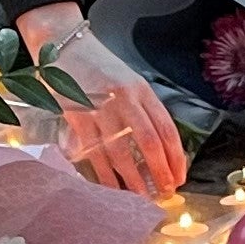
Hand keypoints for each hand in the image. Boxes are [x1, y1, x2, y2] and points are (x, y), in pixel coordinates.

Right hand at [21, 6, 185, 197]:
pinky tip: (112, 188)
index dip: (176, 157)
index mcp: (141, 90)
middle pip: (149, 143)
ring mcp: (100, 108)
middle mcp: (124, 98)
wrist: (65, 45)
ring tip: (141, 197)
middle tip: (165, 192)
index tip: (179, 177)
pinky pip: (94, 154)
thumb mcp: (129, 82)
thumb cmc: (99, 68)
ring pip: (121, 153)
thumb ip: (144, 110)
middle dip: (160, 173)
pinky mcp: (77, 117)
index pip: (166, 129)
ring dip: (133, 180)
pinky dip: (104, 175)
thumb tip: (160, 150)